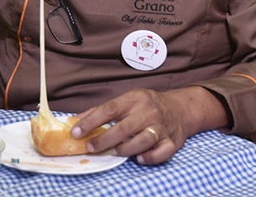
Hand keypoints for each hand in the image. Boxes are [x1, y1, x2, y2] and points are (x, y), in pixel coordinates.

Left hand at [70, 87, 227, 164]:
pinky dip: (149, 157)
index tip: (76, 132)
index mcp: (135, 98)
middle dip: (104, 140)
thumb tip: (75, 121)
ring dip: (124, 149)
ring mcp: (162, 127)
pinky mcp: (172, 141)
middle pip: (124, 128)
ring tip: (114, 151)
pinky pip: (161, 153)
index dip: (91, 121)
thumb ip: (101, 111)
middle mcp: (149, 111)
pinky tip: (139, 158)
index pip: (109, 109)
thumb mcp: (127, 100)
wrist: (181, 108)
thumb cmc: (148, 105)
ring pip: (141, 141)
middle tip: (90, 147)